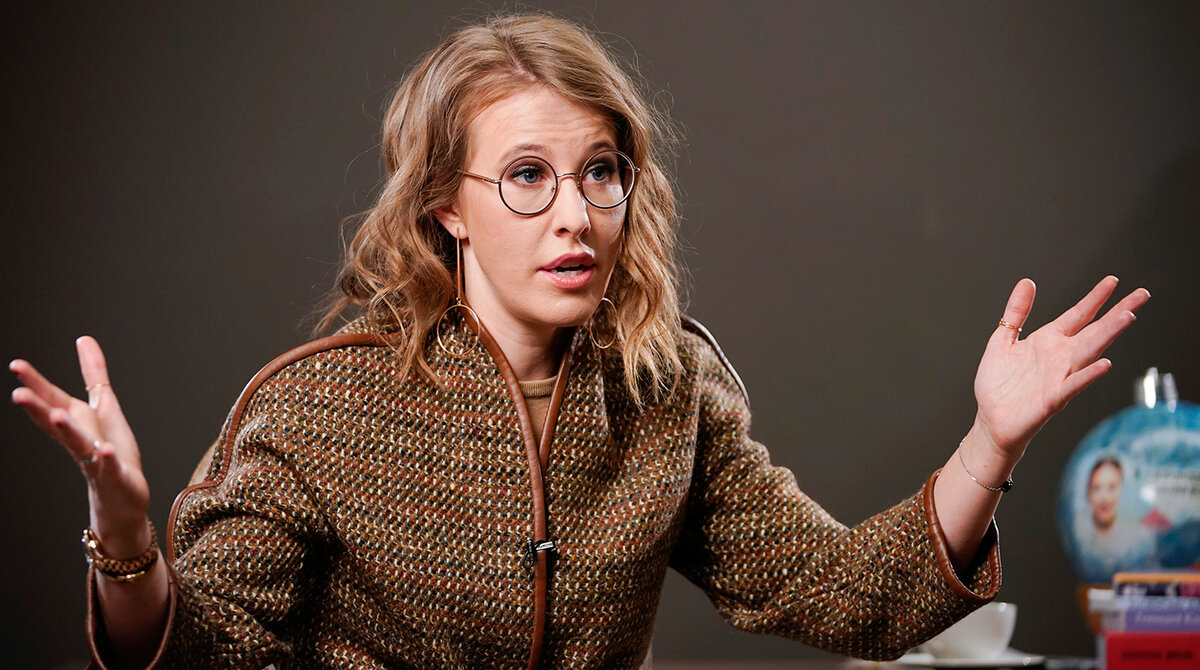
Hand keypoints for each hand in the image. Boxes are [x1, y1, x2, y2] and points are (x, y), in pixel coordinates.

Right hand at [10, 337, 150, 556]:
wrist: (121, 499)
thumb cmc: (110, 451)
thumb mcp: (103, 407)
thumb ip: (94, 374)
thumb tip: (84, 338)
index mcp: (77, 423)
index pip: (54, 401)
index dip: (37, 384)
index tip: (16, 365)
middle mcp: (80, 442)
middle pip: (57, 424)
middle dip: (38, 409)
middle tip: (18, 394)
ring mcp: (96, 462)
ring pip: (79, 446)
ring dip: (68, 431)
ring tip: (56, 415)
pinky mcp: (116, 478)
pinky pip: (110, 469)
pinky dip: (106, 460)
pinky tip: (104, 451)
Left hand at [971, 276, 1149, 463]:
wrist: (990, 421)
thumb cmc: (997, 385)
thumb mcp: (1002, 340)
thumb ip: (1016, 313)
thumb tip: (1027, 282)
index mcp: (1048, 341)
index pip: (1078, 315)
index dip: (1095, 298)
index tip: (1113, 281)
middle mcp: (1059, 357)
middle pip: (1094, 330)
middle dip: (1117, 312)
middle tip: (1141, 295)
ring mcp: (1059, 377)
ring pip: (1089, 353)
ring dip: (1108, 335)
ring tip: (1126, 317)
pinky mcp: (1053, 399)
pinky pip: (1073, 385)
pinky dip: (1089, 375)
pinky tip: (1104, 364)